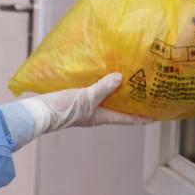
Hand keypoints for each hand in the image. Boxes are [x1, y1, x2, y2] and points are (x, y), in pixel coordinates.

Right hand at [0, 73, 146, 148]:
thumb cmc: (62, 109)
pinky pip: (92, 91)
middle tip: (144, 92)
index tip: (157, 116)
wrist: (38, 112)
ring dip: (115, 92)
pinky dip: (100, 85)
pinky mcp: (74, 99)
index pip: (127, 119)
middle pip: (117, 109)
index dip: (142, 118)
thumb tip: (119, 78)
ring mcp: (84, 107)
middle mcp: (94, 114)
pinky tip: (100, 75)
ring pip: (105, 99)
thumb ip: (102, 88)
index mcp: (100, 117)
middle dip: (130, 103)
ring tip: (126, 80)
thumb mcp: (85, 97)